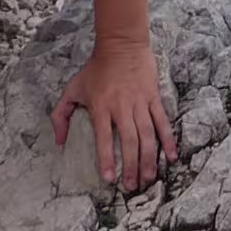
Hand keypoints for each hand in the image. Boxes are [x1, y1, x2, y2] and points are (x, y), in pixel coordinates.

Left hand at [54, 33, 174, 190]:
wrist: (121, 44)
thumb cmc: (95, 68)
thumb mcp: (72, 88)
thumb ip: (60, 114)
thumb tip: (58, 141)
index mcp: (101, 106)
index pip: (103, 138)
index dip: (106, 159)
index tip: (109, 178)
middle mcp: (121, 106)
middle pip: (129, 140)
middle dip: (132, 166)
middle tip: (132, 186)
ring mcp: (139, 102)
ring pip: (147, 134)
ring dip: (149, 158)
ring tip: (150, 177)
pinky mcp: (153, 97)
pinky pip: (162, 121)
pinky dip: (168, 139)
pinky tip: (171, 156)